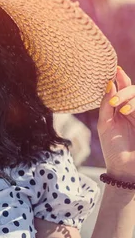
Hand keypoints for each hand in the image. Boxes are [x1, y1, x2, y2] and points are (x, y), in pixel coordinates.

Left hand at [98, 66, 134, 181]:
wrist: (124, 168)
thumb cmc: (113, 147)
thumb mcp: (105, 124)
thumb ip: (106, 105)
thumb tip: (110, 84)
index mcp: (122, 108)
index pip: (124, 88)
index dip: (121, 78)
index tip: (115, 69)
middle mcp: (133, 110)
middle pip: (134, 90)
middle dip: (125, 91)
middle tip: (114, 101)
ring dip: (130, 97)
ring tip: (121, 108)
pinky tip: (126, 111)